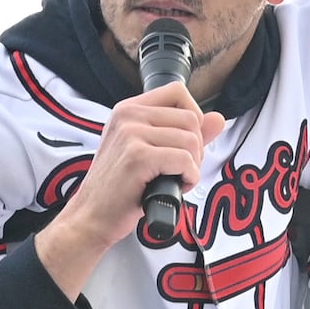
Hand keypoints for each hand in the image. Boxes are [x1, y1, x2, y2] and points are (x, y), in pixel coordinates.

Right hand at [35, 85, 223, 296]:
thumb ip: (183, 133)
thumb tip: (219, 119)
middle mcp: (128, 115)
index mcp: (128, 109)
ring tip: (175, 180)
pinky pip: (184, 160)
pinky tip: (175, 188)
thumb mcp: (148, 152)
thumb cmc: (119, 189)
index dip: (194, 117)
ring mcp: (131, 134)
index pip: (178, 92)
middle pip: (190, 118)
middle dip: (196, 149)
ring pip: (191, 140)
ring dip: (192, 166)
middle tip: (180, 170)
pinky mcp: (137, 157)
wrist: (91, 217)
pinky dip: (189, 178)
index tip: (185, 143)